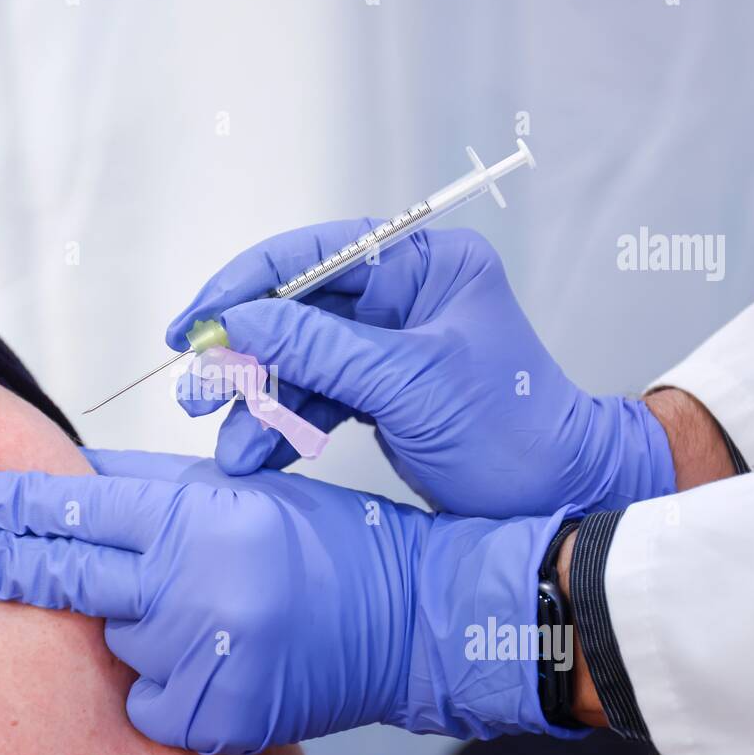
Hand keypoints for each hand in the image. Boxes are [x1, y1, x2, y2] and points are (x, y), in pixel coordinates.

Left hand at [0, 448, 579, 753]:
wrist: (411, 618)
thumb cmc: (329, 546)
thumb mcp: (236, 494)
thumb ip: (147, 491)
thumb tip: (66, 487)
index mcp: (200, 520)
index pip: (68, 511)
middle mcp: (196, 588)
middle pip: (61, 575)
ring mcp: (206, 659)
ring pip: (117, 644)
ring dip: (136, 628)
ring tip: (209, 612)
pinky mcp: (220, 716)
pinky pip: (151, 703)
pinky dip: (166, 684)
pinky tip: (216, 659)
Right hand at [167, 223, 674, 516]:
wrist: (557, 500)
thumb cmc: (513, 432)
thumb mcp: (410, 384)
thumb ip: (320, 349)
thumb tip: (238, 322)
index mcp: (426, 264)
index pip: (318, 254)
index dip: (246, 285)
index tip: (196, 323)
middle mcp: (404, 295)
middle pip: (298, 310)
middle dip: (245, 355)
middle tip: (196, 390)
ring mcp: (389, 345)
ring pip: (299, 361)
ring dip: (258, 403)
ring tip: (226, 445)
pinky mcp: (380, 391)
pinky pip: (315, 398)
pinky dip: (283, 427)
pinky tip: (255, 453)